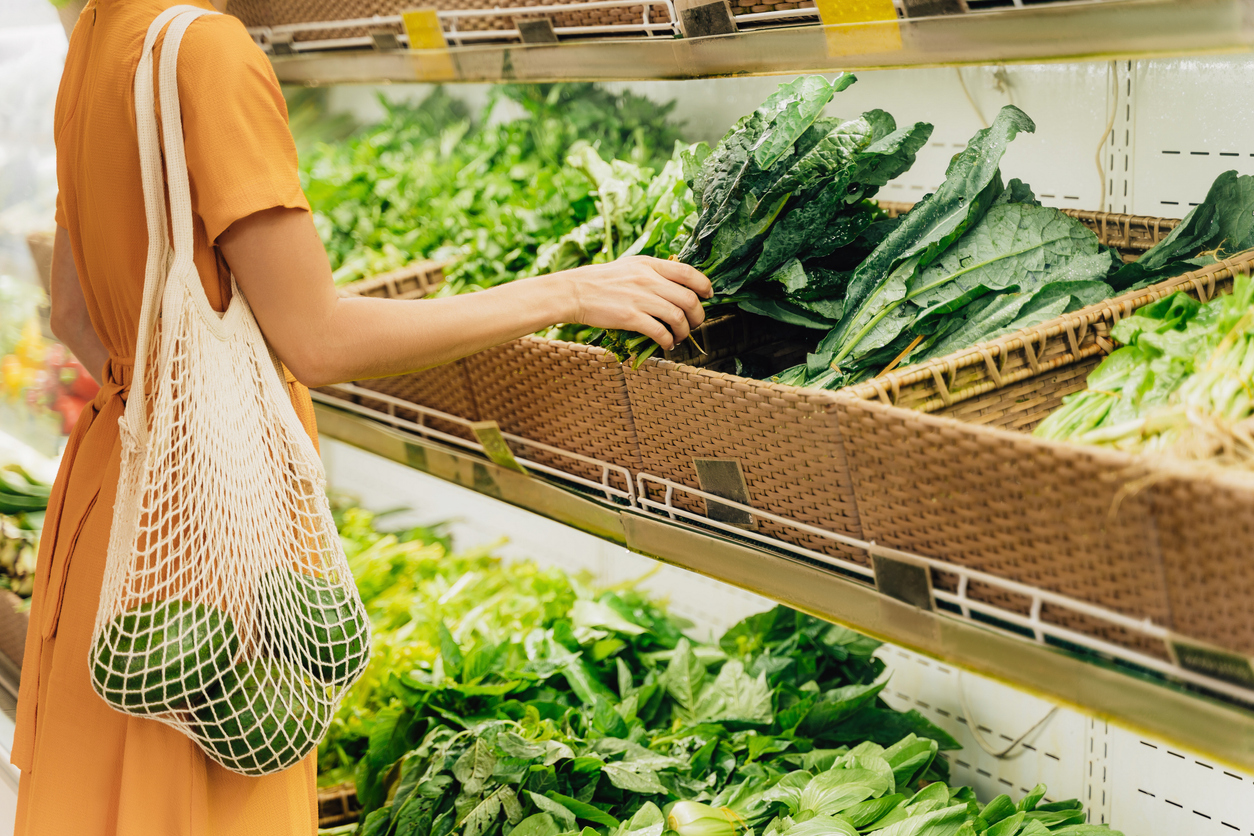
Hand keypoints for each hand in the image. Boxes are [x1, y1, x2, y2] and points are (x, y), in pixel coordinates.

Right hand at [559, 256, 712, 349]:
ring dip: (684, 331)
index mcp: (650, 264)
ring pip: (678, 317)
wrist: (574, 292)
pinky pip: (660, 332)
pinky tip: (666, 344)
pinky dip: (668, 341)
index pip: (688, 272)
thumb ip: (653, 272)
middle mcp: (648, 279)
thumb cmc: (601, 281)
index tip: (708, 295)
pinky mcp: (630, 317)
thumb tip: (676, 285)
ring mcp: (640, 298)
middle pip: (688, 299)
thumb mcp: (630, 266)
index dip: (704, 285)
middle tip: (695, 324)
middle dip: (698, 315)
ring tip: (679, 337)